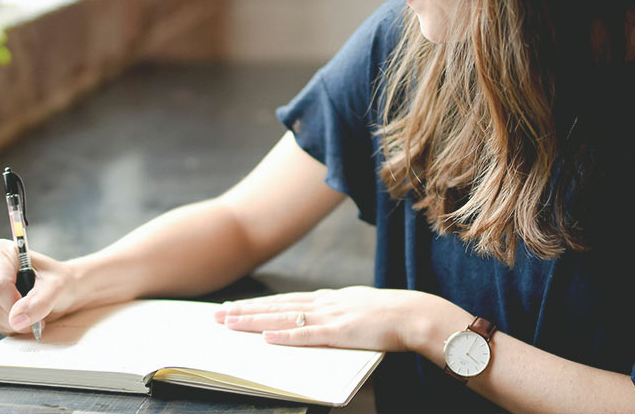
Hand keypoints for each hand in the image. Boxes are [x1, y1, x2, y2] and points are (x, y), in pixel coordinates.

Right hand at [0, 239, 80, 334]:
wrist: (64, 289)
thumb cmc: (61, 281)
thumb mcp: (57, 287)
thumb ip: (39, 302)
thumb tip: (17, 319)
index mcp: (3, 251)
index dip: (14, 303)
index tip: (32, 308)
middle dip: (16, 316)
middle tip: (38, 314)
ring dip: (14, 323)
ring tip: (32, 314)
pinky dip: (10, 325)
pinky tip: (23, 317)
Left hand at [213, 286, 469, 354]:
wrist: (417, 315)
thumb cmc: (393, 316)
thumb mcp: (360, 309)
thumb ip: (339, 314)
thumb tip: (323, 321)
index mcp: (330, 298)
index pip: (285, 300)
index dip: (258, 304)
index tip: (234, 307)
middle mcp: (325, 303)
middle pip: (276, 305)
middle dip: (245, 310)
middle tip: (217, 315)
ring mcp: (331, 316)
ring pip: (284, 317)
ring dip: (254, 321)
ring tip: (229, 324)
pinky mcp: (340, 332)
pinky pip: (307, 335)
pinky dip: (284, 336)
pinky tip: (265, 337)